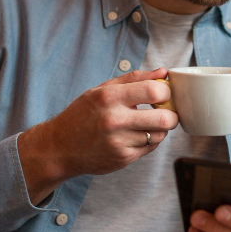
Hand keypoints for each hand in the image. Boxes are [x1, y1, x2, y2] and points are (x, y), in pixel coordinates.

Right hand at [18, 68, 178, 203]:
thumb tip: (163, 72)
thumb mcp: (101, 90)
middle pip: (165, 119)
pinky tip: (136, 135)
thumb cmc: (82, 115)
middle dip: (171, 114)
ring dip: (160, 128)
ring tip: (148, 123)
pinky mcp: (123, 159)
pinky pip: (150, 148)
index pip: (154, 91)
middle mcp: (114, 121)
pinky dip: (149, 140)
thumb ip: (134, 79)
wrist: (59, 148)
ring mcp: (119, 143)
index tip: (163, 93)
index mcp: (109, 98)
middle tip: (166, 111)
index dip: (166, 91)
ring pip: (160, 135)